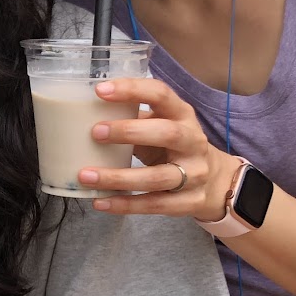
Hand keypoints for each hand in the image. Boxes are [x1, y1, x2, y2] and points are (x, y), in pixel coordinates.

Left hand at [75, 77, 236, 222]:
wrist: (214, 179)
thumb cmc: (172, 145)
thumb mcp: (160, 125)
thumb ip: (132, 119)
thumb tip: (81, 116)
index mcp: (182, 115)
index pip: (161, 95)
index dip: (132, 90)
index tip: (100, 91)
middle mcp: (193, 142)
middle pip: (167, 133)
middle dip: (129, 132)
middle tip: (95, 133)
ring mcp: (195, 174)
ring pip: (157, 177)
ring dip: (118, 177)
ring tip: (86, 176)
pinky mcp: (190, 201)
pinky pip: (155, 205)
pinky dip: (125, 205)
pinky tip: (100, 202)